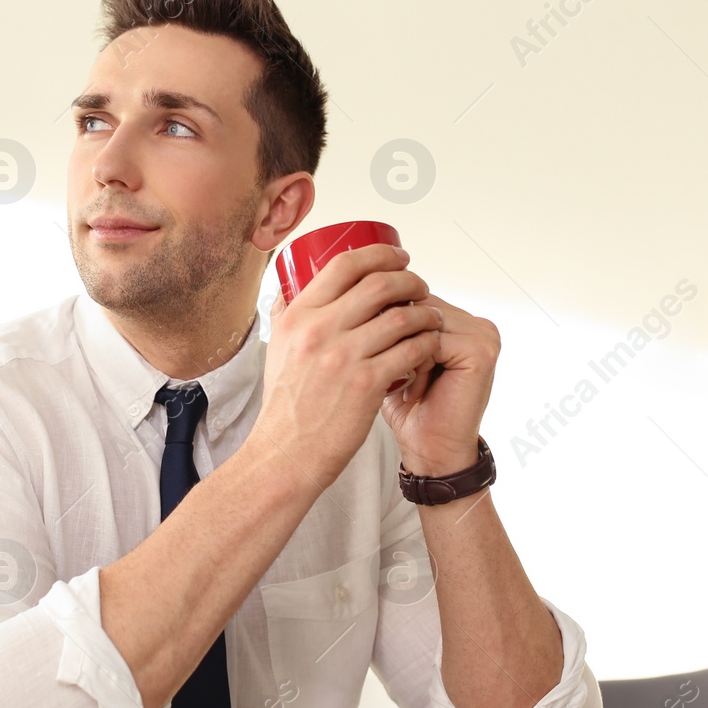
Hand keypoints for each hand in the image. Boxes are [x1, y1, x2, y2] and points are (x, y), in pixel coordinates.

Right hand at [252, 244, 442, 488]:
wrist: (287, 452)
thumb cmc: (286, 406)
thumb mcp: (277, 349)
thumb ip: (285, 316)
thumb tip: (291, 288)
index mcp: (298, 316)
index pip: (343, 266)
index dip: (378, 255)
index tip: (398, 257)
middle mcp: (319, 330)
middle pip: (378, 284)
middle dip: (409, 280)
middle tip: (421, 287)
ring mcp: (344, 356)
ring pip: (401, 316)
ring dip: (424, 313)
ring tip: (431, 318)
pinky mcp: (366, 383)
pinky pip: (410, 350)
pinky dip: (426, 344)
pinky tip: (429, 347)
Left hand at [382, 295, 499, 475]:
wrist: (431, 451)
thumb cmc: (410, 408)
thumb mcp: (394, 354)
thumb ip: (392, 323)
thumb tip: (361, 291)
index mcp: (459, 319)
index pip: (415, 298)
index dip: (387, 320)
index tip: (373, 349)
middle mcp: (476, 323)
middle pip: (419, 306)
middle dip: (394, 336)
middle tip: (390, 371)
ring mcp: (483, 335)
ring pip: (423, 322)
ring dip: (403, 352)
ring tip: (404, 382)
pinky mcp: (481, 352)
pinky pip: (433, 341)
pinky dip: (416, 364)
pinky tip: (415, 389)